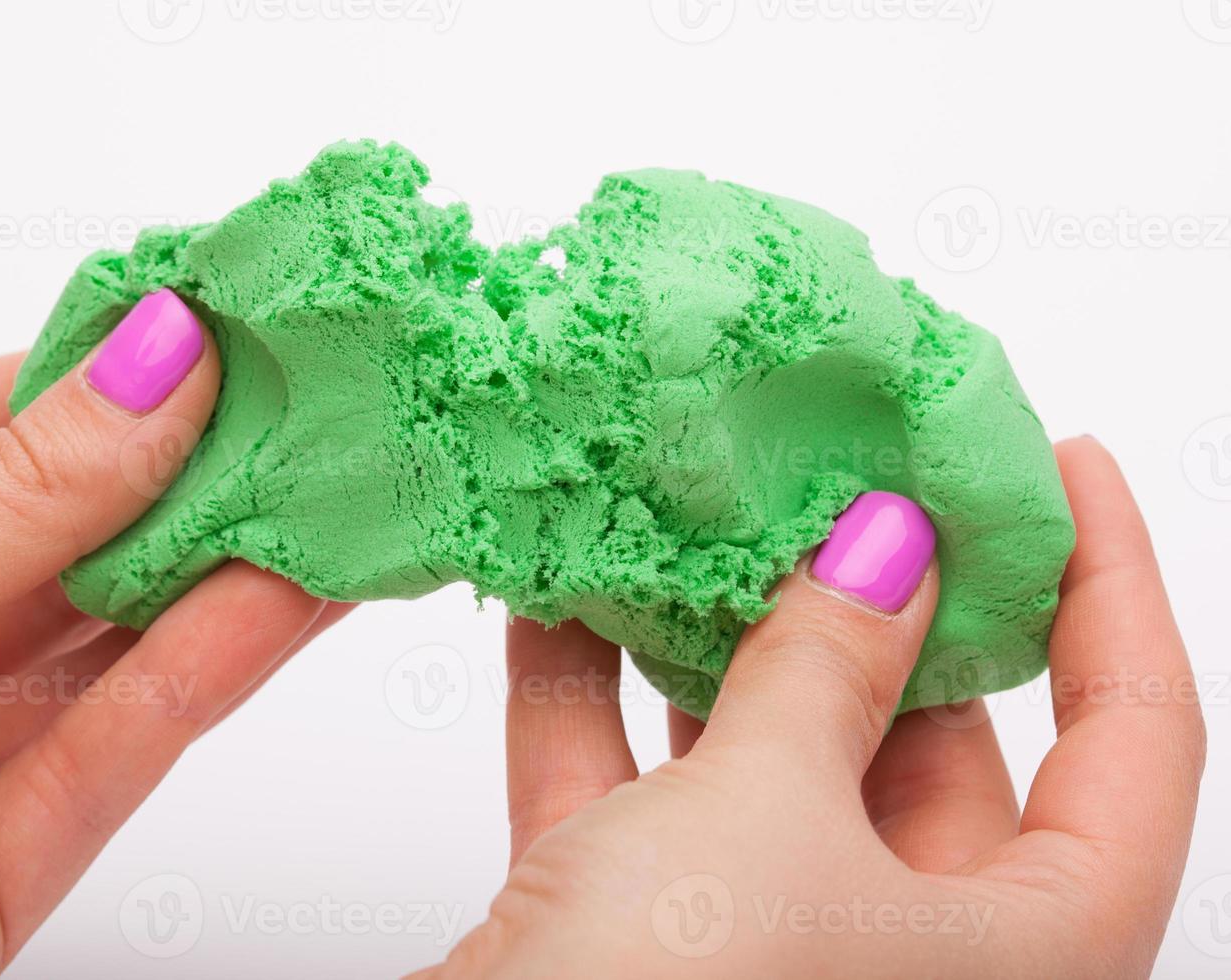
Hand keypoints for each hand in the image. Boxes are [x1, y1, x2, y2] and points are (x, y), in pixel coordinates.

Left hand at [0, 292, 346, 976]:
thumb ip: (21, 491)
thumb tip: (155, 359)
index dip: (113, 376)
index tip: (222, 329)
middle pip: (73, 537)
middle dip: (195, 474)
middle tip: (308, 411)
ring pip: (113, 645)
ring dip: (230, 571)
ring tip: (332, 496)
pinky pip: (118, 751)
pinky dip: (213, 672)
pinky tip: (290, 601)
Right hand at [433, 437, 1204, 977]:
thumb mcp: (770, 805)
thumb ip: (833, 665)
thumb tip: (889, 540)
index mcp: (1026, 955)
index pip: (1133, 745)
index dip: (1110, 588)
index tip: (1060, 464)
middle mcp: (913, 958)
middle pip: (932, 737)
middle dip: (876, 596)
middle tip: (842, 466)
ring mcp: (772, 944)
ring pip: (771, 759)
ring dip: (720, 641)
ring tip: (701, 512)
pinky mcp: (641, 937)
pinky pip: (639, 795)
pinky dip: (600, 702)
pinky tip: (561, 598)